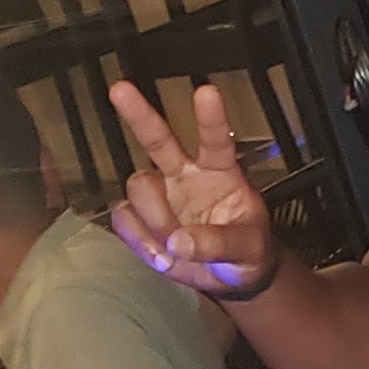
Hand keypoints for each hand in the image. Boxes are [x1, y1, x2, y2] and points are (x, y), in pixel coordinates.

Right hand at [108, 79, 278, 297]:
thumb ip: (219, 243)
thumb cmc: (246, 252)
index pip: (216, 140)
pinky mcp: (141, 219)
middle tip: (120, 90)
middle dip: (138, 114)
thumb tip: (180, 243)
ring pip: (139, 186)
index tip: (207, 92)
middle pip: (157, 138)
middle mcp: (185, 174)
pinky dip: (139, 240)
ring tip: (175, 248)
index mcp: (221, 171)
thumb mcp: (249, 249)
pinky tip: (161, 255)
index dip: (211, 117)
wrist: (229, 279)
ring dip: (155, 218)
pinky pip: (125, 218)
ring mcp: (161, 195)